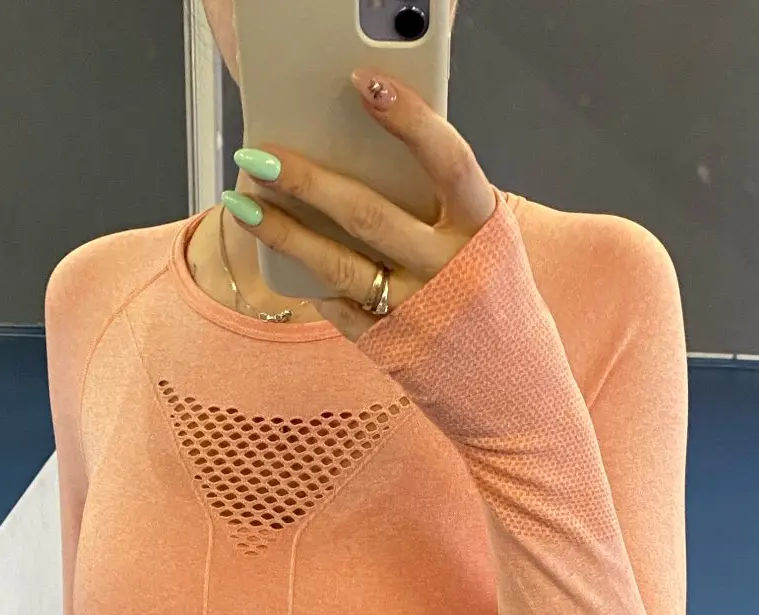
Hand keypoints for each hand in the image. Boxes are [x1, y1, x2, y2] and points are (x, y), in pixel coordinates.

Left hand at [230, 68, 496, 341]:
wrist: (517, 389)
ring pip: (338, 267)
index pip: (447, 159)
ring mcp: (418, 312)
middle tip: (259, 156)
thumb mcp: (484, 239)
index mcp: (482, 226)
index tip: (364, 81)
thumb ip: (437, 201)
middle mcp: (450, 269)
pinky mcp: (392, 348)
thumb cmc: (490, 293)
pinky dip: (312, 283)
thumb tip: (359, 155)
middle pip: (368, 215)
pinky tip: (285, 257)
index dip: (408, 119)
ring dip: (284, 234)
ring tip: (242, 204)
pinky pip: (339, 310)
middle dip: (307, 181)